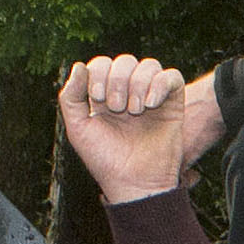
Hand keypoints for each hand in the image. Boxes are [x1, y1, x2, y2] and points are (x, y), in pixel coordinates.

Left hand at [55, 52, 219, 202]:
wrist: (134, 182)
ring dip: (138, 84)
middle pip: (125, 61)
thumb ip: (71, 97)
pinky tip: (151, 104)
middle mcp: (129, 92)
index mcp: (105, 95)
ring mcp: (152, 96)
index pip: (102, 63)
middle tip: (117, 108)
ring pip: (149, 65)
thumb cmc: (105, 159)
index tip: (98, 98)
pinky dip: (159, 84)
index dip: (99, 73)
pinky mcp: (173, 103)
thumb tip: (80, 65)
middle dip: (118, 80)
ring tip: (136, 110)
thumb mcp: (78, 128)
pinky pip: (171, 76)